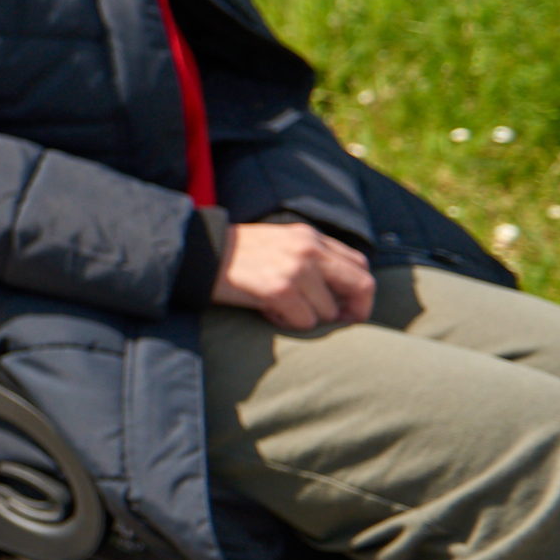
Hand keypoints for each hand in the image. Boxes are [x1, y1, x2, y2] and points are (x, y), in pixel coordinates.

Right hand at [213, 222, 374, 332]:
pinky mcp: (278, 289)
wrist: (198, 252)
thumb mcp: (281, 243)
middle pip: (361, 286)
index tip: (347, 307)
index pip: (359, 264)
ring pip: (328, 311)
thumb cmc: (238, 254)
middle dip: (356, 311)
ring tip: (281, 309)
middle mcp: (308, 249)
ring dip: (307, 318)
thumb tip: (340, 291)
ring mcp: (295, 269)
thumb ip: (311, 257)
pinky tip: (268, 311)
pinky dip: (287, 322)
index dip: (360, 291)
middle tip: (341, 322)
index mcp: (310, 237)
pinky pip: (304, 321)